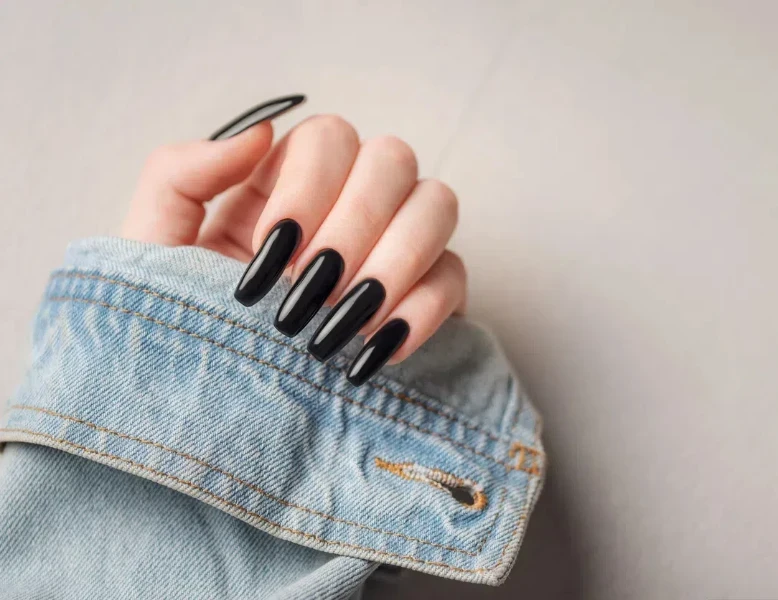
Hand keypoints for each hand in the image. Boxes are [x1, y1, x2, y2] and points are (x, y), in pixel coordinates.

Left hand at [122, 97, 465, 385]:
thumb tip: (261, 132)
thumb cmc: (176, 321)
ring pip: (437, 205)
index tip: (268, 250)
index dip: (308, 187)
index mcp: (287, 180)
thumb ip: (182, 173)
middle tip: (308, 291)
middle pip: (393, 159)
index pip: (329, 137)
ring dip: (395, 261)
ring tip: (341, 322)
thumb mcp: (153, 248)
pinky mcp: (426, 295)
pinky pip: (454, 278)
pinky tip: (374, 351)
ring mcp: (396, 244)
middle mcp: (350, 201)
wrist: (206, 408)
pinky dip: (420, 312)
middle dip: (353, 226)